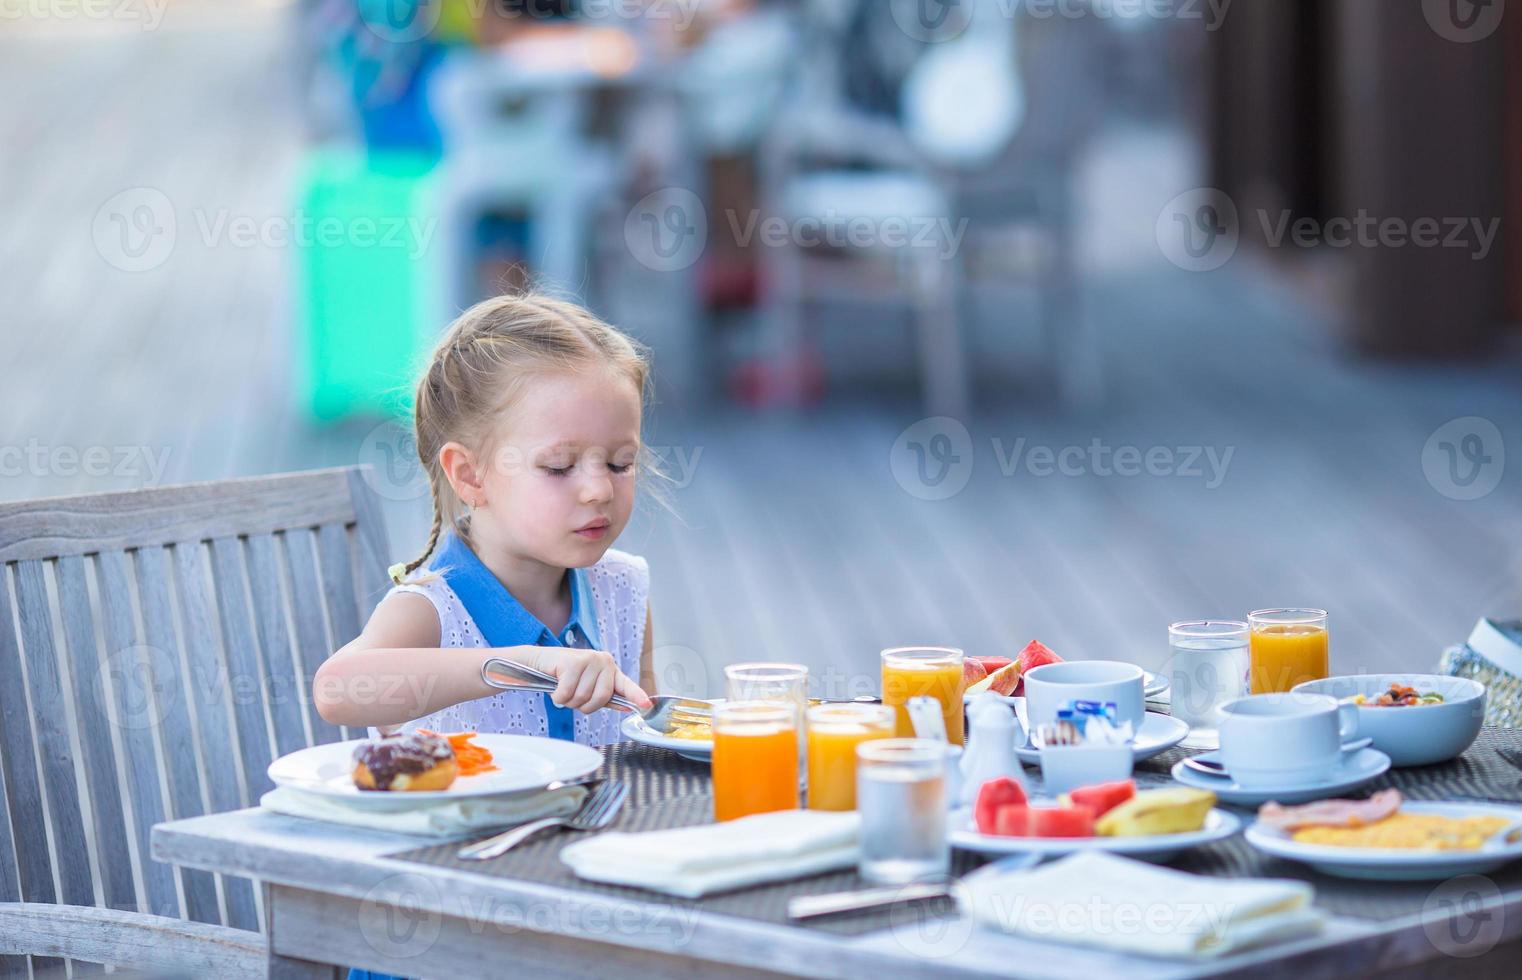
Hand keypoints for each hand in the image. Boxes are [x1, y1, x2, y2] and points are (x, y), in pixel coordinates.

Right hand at [521, 646, 651, 713]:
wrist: (535, 662)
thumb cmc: (563, 676)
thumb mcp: (587, 686)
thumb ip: (606, 696)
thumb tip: (627, 706)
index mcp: (609, 667)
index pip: (625, 684)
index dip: (636, 696)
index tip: (646, 706)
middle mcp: (602, 660)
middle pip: (601, 698)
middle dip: (584, 705)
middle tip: (573, 695)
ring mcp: (588, 660)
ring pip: (582, 698)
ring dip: (568, 701)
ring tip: (563, 688)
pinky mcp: (572, 663)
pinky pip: (567, 694)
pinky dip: (558, 696)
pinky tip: (555, 685)